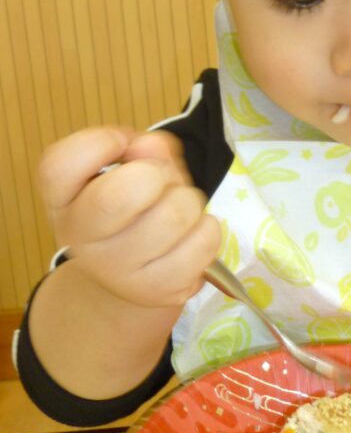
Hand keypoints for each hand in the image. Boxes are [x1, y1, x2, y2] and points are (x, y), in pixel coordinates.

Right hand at [38, 126, 220, 307]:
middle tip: (158, 182)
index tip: (122, 144)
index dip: (99, 142)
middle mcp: (80, 240)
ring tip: (176, 210)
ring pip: (176, 213)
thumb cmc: (133, 209)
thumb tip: (152, 147)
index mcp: (63, 202)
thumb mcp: (128, 171)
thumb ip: (142, 150)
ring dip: (189, 201)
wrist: (133, 275)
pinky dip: (207, 228)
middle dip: (157, 174)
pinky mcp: (158, 290)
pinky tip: (190, 235)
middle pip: (122, 193)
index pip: (59, 165)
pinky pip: (204, 239)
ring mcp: (118, 271)